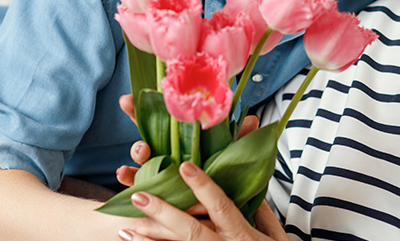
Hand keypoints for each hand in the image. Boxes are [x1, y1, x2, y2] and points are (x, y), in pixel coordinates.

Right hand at [116, 94, 260, 187]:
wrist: (206, 219)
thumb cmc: (214, 184)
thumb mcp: (226, 159)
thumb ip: (236, 140)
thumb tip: (253, 121)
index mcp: (180, 142)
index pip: (161, 119)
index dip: (144, 107)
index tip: (129, 98)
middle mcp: (164, 154)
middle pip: (145, 131)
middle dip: (133, 118)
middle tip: (131, 104)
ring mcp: (154, 174)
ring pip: (140, 159)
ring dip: (137, 151)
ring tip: (141, 149)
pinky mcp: (151, 195)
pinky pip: (136, 186)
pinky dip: (129, 178)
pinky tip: (124, 173)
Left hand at [118, 161, 287, 240]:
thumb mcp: (276, 236)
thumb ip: (261, 211)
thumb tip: (250, 183)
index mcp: (243, 234)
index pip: (221, 206)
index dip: (203, 186)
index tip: (184, 166)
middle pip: (190, 229)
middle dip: (163, 211)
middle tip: (137, 194)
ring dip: (148, 239)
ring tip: (123, 226)